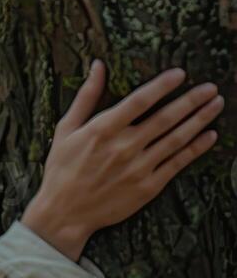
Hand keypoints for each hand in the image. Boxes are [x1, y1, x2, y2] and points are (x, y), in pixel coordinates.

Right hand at [22, 61, 223, 254]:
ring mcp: (138, 168)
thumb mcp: (67, 127)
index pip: (139, 100)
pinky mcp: (148, 186)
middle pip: (165, 118)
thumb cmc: (62, 167)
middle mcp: (124, 146)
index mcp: (103, 129)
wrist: (65, 211)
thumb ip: (86, 95)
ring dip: (199, 120)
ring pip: (176, 139)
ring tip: (215, 105)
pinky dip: (195, 149)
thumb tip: (98, 65)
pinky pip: (177, 164)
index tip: (180, 73)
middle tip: (210, 88)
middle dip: (191, 100)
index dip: (162, 85)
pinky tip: (209, 136)